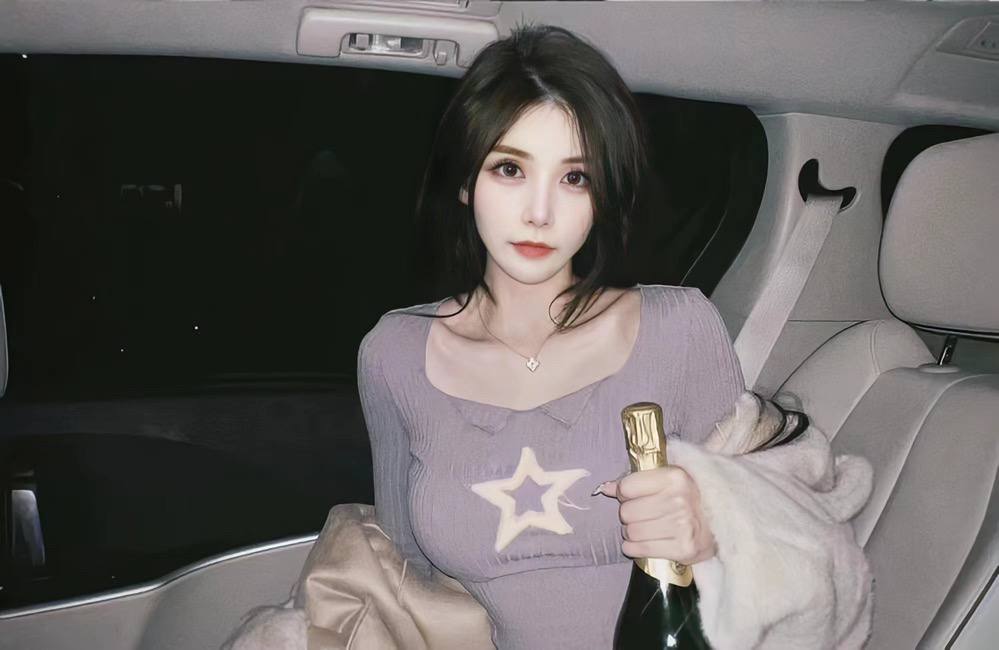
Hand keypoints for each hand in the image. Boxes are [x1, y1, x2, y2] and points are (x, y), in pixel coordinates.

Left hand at [597, 467, 715, 564]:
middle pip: (626, 512)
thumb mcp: (668, 479)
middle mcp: (679, 500)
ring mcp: (682, 526)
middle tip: (641, 515)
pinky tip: (641, 542)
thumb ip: (637, 481)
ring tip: (644, 528)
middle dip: (628, 515)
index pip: (627, 487)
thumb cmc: (690, 497)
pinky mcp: (683, 549)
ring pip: (631, 531)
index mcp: (674, 477)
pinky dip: (634, 547)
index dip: (624, 494)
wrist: (722, 521)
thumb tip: (605, 488)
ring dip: (631, 532)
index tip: (632, 497)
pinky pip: (640, 549)